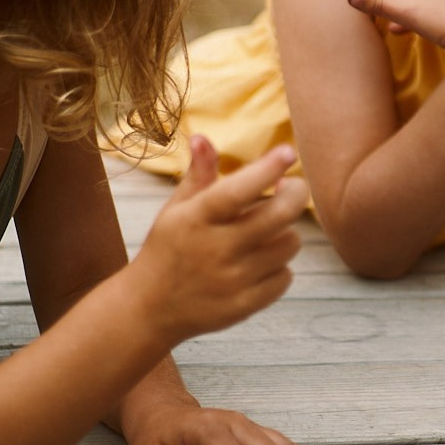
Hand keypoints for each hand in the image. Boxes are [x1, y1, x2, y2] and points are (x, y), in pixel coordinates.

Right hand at [131, 136, 307, 341]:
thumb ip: (198, 175)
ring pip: (289, 244)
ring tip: (267, 231)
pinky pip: (285, 277)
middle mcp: (215, 249)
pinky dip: (279, 267)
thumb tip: (202, 136)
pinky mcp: (244, 306)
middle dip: (295, 194)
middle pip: (279, 216)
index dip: (266, 169)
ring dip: (285, 233)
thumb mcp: (176, 209)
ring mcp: (232, 281)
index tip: (288, 152)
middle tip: (290, 188)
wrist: (149, 308)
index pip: (237, 191)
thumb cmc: (168, 248)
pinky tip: (260, 263)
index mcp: (196, 219)